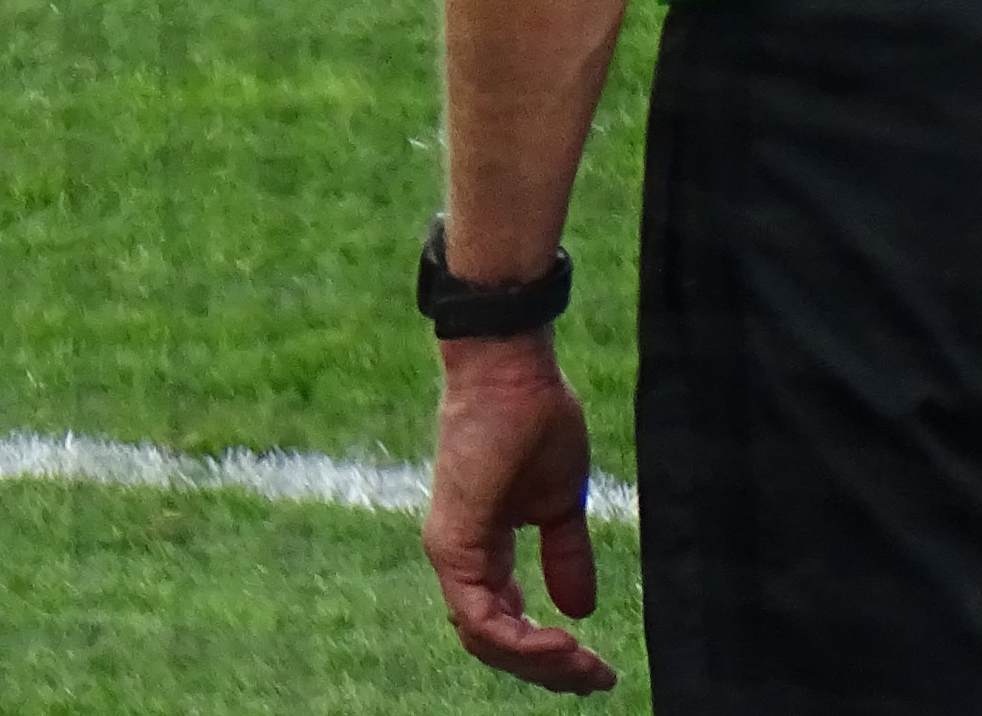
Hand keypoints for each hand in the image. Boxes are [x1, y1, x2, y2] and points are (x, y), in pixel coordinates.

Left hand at [424, 334, 616, 693]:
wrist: (512, 374)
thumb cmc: (534, 422)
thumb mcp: (560, 505)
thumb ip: (565, 557)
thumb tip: (579, 609)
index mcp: (486, 551)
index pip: (504, 626)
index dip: (549, 656)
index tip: (601, 666)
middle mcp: (461, 557)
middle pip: (493, 644)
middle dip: (549, 672)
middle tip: (600, 678)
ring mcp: (452, 551)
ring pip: (484, 640)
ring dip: (540, 664)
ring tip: (587, 665)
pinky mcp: (453, 542)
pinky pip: (479, 617)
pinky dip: (521, 642)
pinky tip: (566, 642)